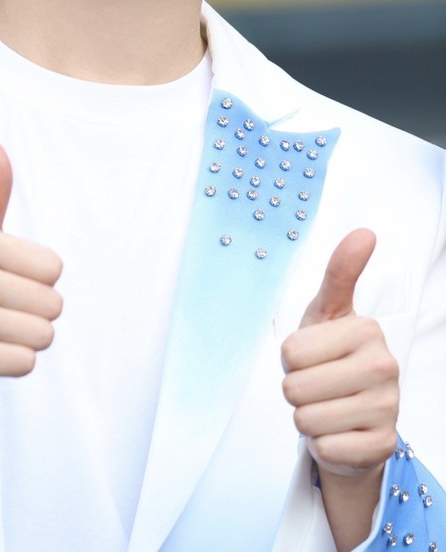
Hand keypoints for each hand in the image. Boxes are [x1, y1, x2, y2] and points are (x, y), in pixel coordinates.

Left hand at [281, 229, 398, 549]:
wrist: (350, 418)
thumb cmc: (330, 357)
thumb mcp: (327, 312)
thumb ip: (341, 272)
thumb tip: (365, 232)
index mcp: (367, 330)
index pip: (291, 351)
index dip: (292, 358)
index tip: (312, 355)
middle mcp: (385, 367)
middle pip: (295, 387)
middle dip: (296, 390)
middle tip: (316, 385)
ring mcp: (388, 409)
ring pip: (306, 420)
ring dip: (307, 418)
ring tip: (326, 407)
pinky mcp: (382, 446)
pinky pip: (325, 448)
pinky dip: (323, 445)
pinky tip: (340, 433)